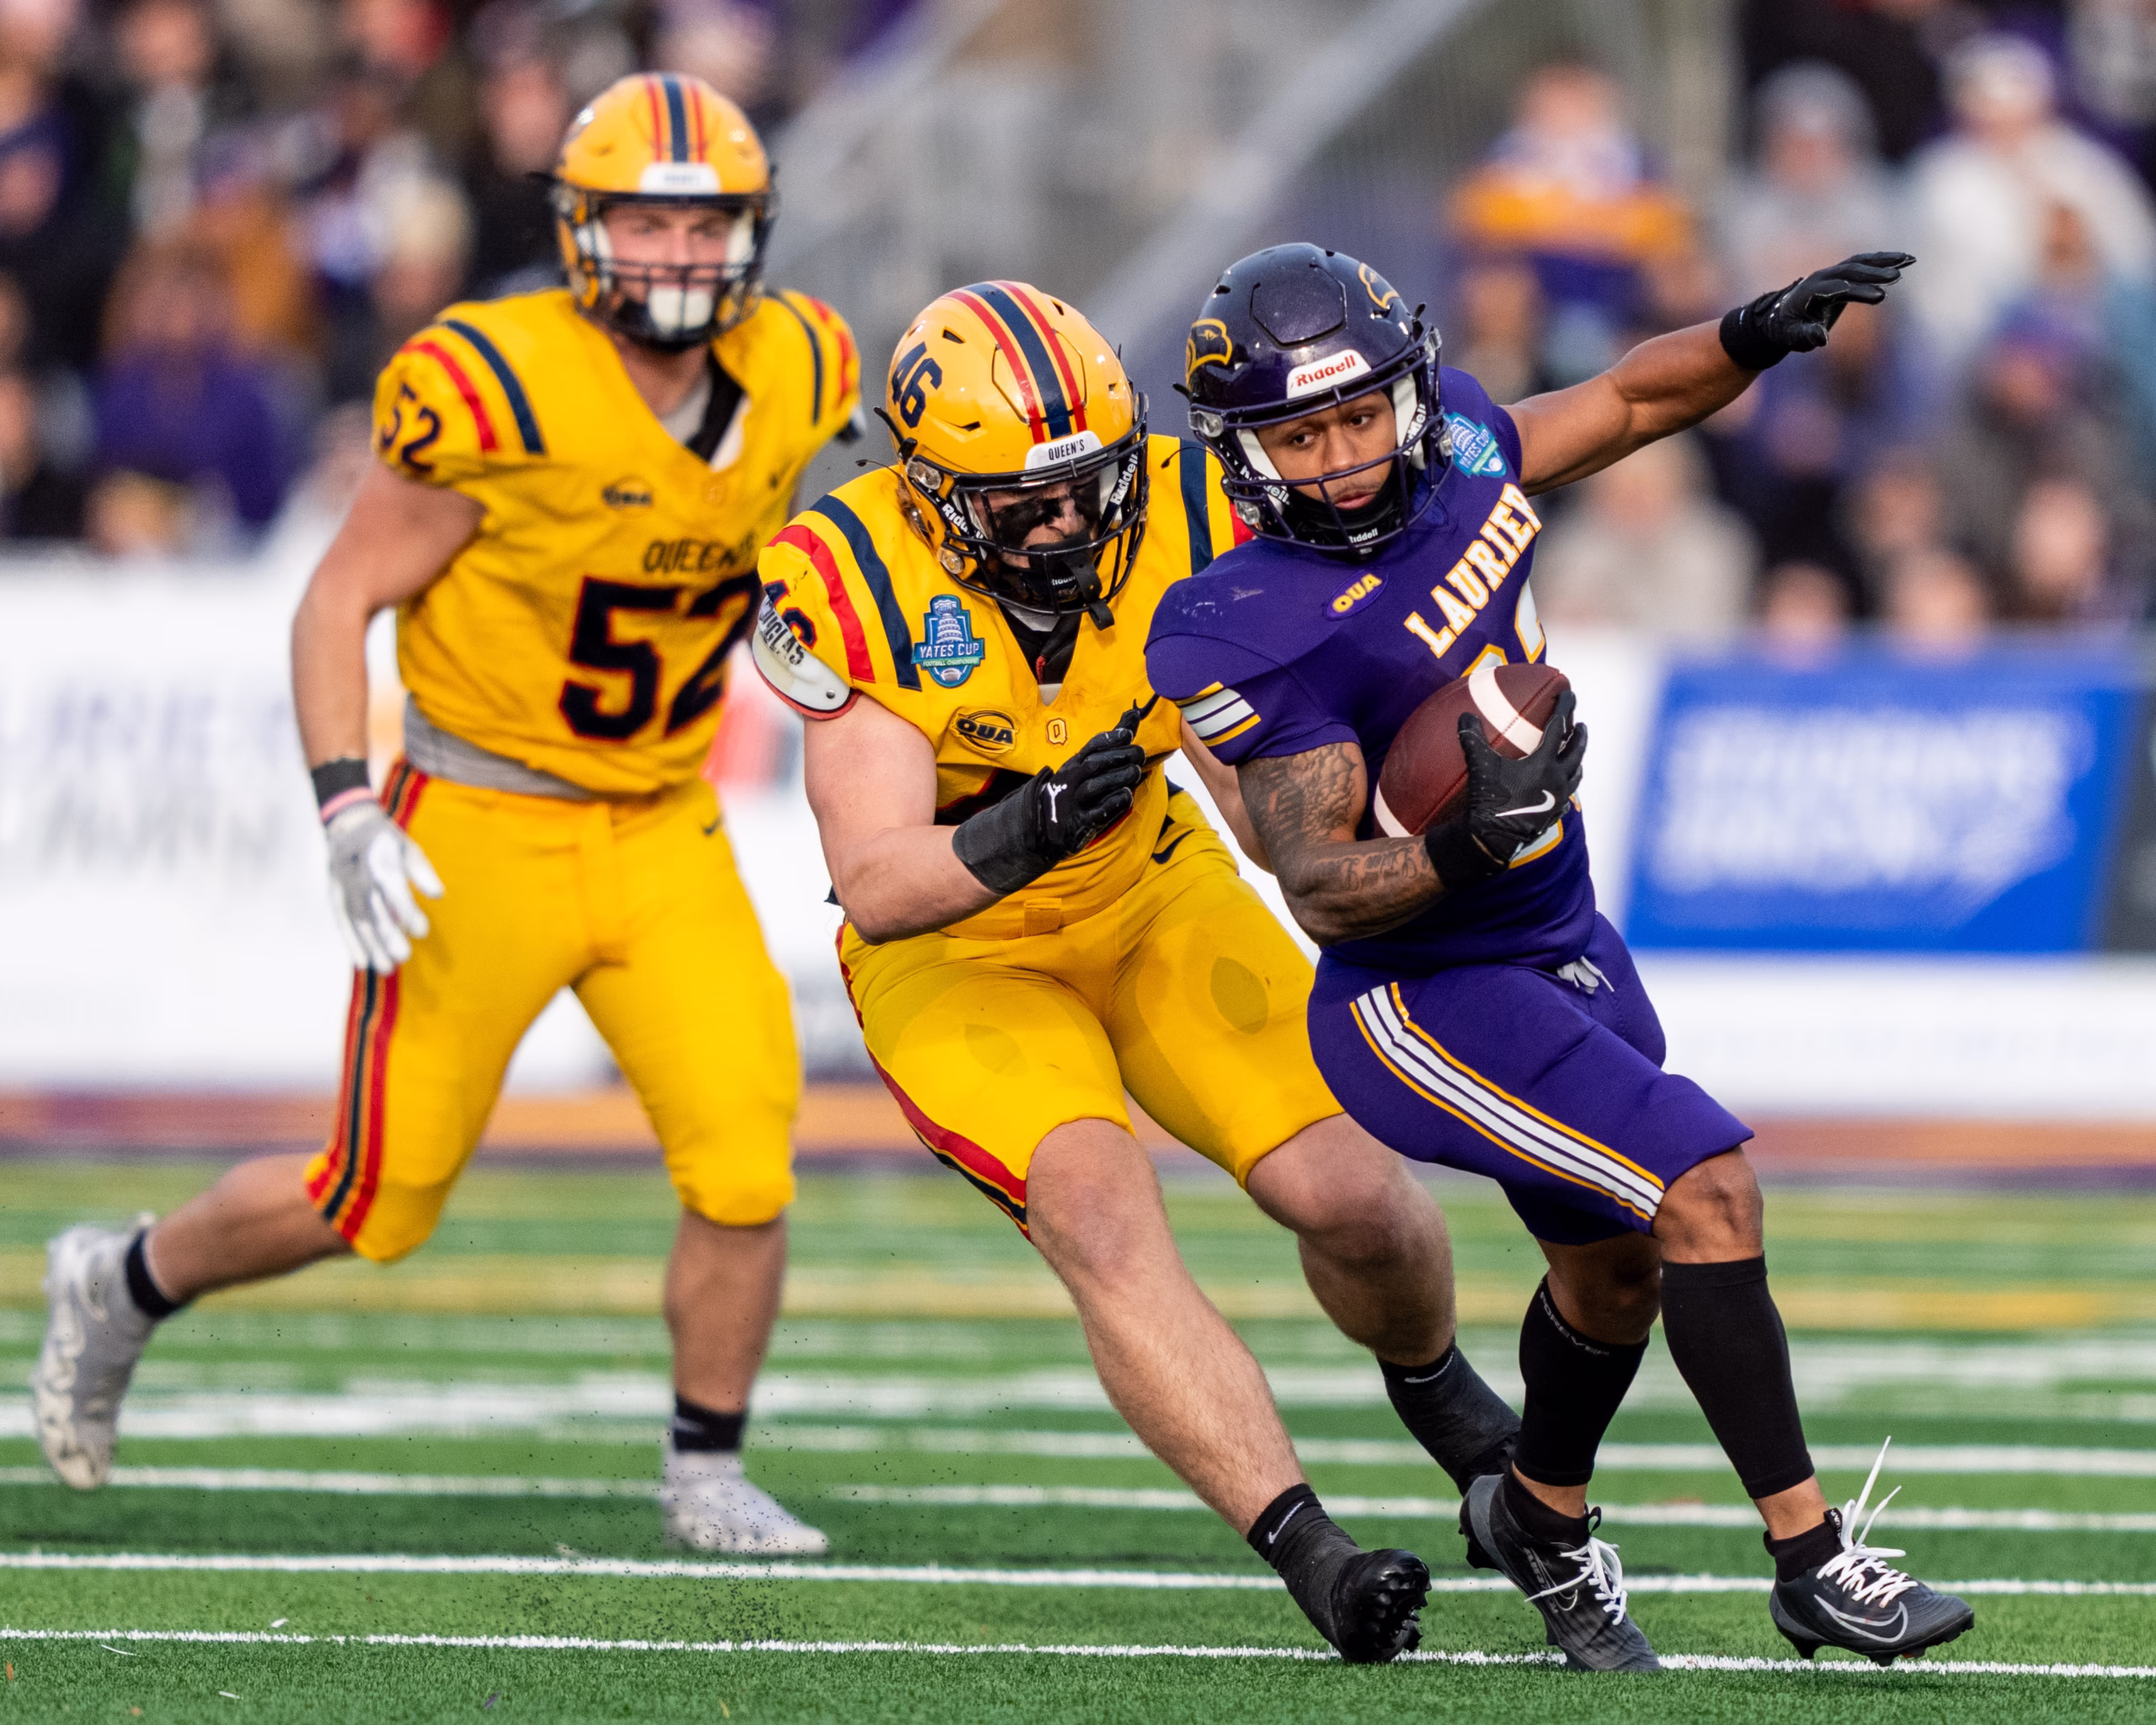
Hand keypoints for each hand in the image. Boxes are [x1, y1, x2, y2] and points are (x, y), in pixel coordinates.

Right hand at [325, 800, 444, 970]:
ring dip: (370, 946)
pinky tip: (361, 962)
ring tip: (386, 968)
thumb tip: (438, 895)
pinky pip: (341, 921)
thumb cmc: (385, 840)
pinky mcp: (334, 894)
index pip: (393, 890)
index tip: (422, 932)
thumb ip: (421, 871)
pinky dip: (350, 942)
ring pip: (356, 921)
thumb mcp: (407, 848)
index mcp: (379, 861)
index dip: (407, 912)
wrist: (347, 822)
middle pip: (372, 910)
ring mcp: (343, 887)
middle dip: (386, 936)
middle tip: (403, 957)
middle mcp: (358, 876)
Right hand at [1037, 702, 1149, 855]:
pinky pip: (1099, 813)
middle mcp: (1073, 780)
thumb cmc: (1075, 789)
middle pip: (1094, 764)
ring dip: (1118, 777)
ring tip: (1135, 772)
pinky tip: (1127, 796)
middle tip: (1140, 754)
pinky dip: (1114, 803)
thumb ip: (1113, 741)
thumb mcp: (1086, 764)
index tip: (1128, 735)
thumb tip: (1133, 713)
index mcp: (1075, 764)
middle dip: (1119, 756)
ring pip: (1096, 786)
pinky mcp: (1082, 823)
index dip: (1110, 739)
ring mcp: (1076, 802)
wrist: (1045, 825)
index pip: (1091, 747)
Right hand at [1425, 690, 1585, 888]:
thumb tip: (1464, 715)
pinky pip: (1565, 801)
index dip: (1564, 709)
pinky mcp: (1551, 817)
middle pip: (1575, 753)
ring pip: (1575, 777)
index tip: (1569, 694)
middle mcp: (1557, 780)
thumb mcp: (1480, 766)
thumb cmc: (1489, 801)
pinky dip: (1567, 791)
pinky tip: (1563, 793)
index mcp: (1544, 764)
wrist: (1493, 840)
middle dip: (1579, 736)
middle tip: (1581, 725)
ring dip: (1578, 763)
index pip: (1558, 729)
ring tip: (1577, 757)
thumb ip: (1473, 739)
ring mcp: (1557, 800)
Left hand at [1720, 252, 1914, 369]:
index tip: (1880, 297)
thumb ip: (1806, 336)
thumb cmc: (1788, 330)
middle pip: (1851, 271)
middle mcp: (1822, 277)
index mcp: (1811, 292)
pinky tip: (1905, 260)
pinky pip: (1864, 263)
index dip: (1858, 292)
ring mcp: (1832, 273)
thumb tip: (1821, 338)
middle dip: (1873, 273)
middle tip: (1897, 277)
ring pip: (1860, 262)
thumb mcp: (1793, 337)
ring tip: (1909, 260)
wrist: (1781, 317)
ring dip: (1884, 260)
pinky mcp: (1842, 274)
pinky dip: (1883, 260)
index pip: (1838, 289)